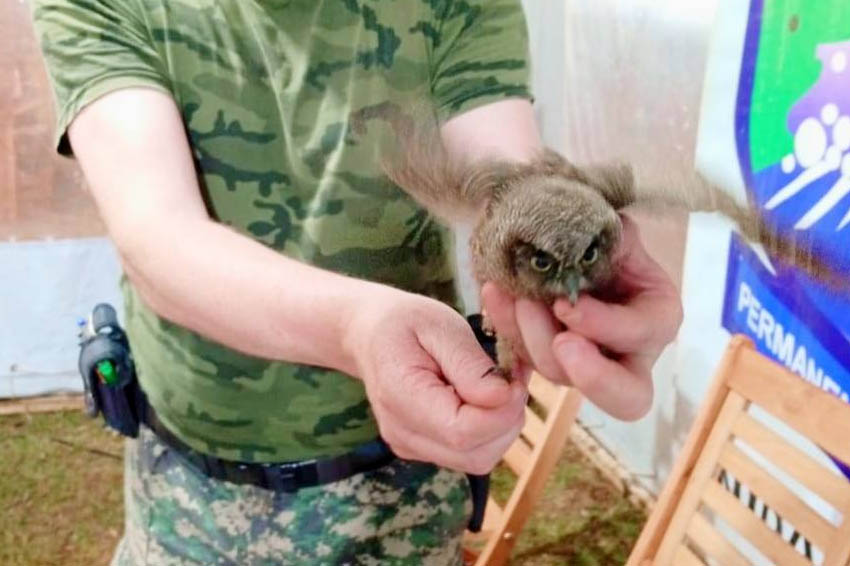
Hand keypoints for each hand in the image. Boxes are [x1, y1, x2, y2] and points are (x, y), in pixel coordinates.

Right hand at [345, 290, 527, 473]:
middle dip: (507, 422)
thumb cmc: (405, 322)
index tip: (515, 381)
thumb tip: (502, 398)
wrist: (368, 333)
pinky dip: (489, 430)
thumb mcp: (439, 325)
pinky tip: (484, 397)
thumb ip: (470, 364)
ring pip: (478, 460)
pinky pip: (469, 453)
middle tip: (513, 382)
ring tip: (499, 386)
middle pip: (475, 455)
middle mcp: (402, 432)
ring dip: (501, 427)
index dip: (501, 413)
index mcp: (400, 397)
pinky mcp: (423, 448)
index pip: (462, 432)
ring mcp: (410, 445)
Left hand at [481, 214, 681, 420]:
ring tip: (519, 298)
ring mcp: (584, 364)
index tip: (568, 306)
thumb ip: (619, 239)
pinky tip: (495, 294)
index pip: (641, 336)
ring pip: (560, 374)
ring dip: (534, 338)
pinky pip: (524, 355)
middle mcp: (627, 354)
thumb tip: (606, 237)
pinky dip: (506, 325)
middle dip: (593, 376)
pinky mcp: (545, 358)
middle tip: (562, 344)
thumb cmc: (606, 243)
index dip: (605, 325)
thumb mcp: (620, 236)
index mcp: (655, 320)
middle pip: (626, 398)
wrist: (570, 243)